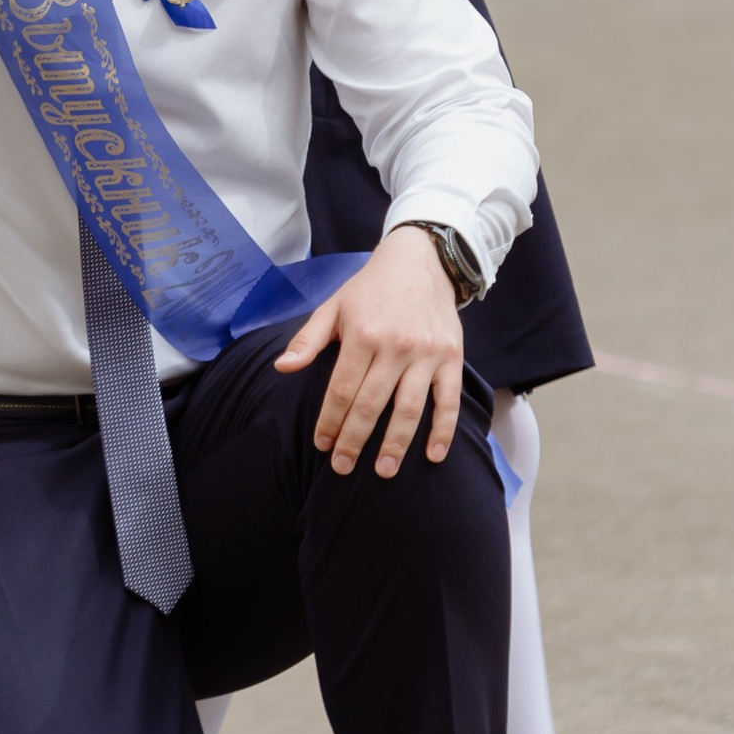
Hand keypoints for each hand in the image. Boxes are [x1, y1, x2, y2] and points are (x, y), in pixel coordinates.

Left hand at [273, 223, 463, 477]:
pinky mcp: (451, 357)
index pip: (341, 389)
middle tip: (343, 469)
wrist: (421, 261)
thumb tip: (282, 368)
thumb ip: (308, 340)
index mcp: (362, 334)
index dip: (330, 421)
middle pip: (371, 404)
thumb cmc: (369, 289)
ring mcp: (426, 353)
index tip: (322, 445)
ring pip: (409, 408)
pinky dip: (442, 430)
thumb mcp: (333, 307)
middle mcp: (395, 346)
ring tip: (384, 471)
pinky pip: (448, 400)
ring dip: (396, 444)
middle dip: (355, 440)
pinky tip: (433, 455)